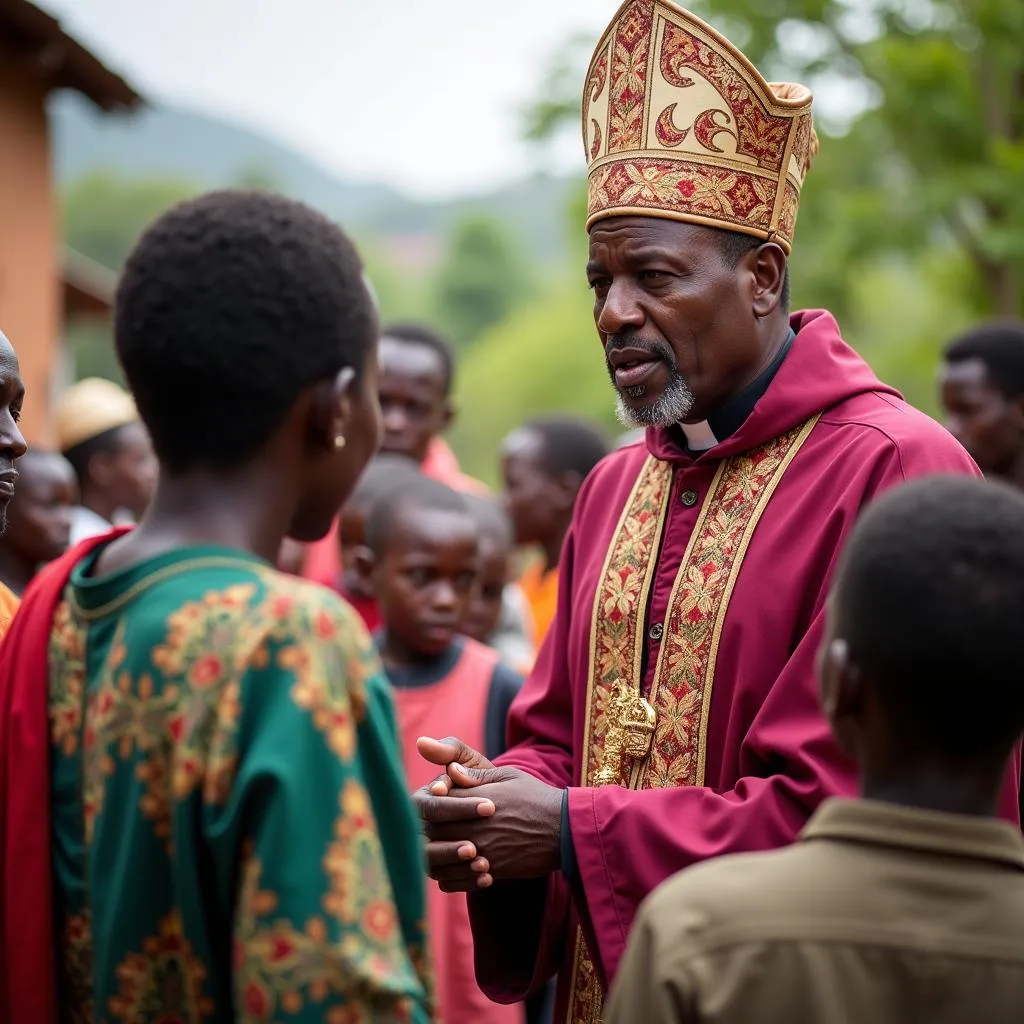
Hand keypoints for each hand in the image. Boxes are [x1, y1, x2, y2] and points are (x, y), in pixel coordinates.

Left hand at [413, 736, 563, 890]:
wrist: (563, 830)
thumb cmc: (535, 797)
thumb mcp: (507, 777)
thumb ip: (476, 776)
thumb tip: (449, 770)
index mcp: (478, 799)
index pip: (440, 801)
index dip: (434, 802)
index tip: (435, 801)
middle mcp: (476, 826)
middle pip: (437, 830)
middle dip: (432, 828)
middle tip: (431, 827)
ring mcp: (483, 850)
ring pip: (445, 857)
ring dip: (439, 854)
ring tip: (441, 849)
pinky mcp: (492, 870)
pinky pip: (460, 878)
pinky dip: (453, 875)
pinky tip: (456, 868)